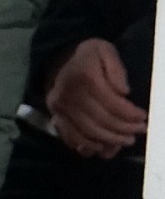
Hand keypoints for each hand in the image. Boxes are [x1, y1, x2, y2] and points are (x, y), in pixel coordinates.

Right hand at [46, 38, 146, 157]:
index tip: (144, 117)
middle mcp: (68, 95)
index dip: (130, 114)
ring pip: (88, 133)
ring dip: (110, 141)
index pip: (111, 103)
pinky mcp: (55, 117)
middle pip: (101, 121)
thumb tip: (124, 92)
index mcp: (84, 77)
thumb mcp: (105, 51)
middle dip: (124, 129)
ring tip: (126, 141)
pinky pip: (71, 137)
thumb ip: (116, 68)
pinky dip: (88, 146)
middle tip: (139, 131)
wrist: (59, 60)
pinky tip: (103, 147)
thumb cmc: (88, 57)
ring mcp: (60, 109)